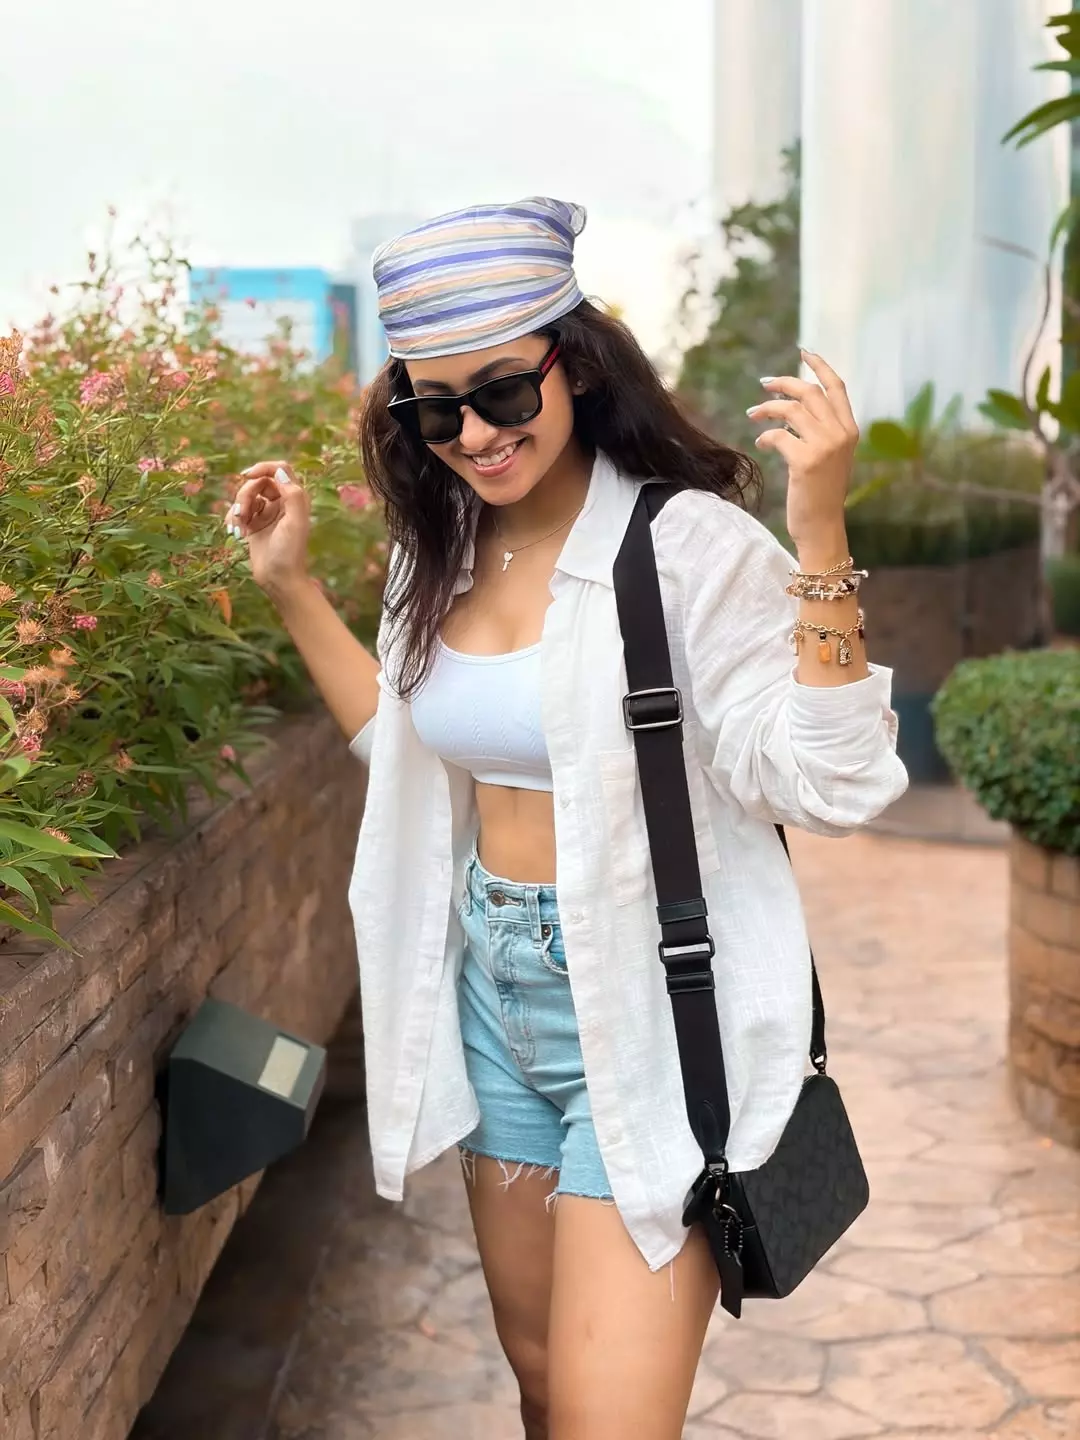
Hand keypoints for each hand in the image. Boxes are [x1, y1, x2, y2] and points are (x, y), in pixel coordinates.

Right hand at [226, 461, 312, 599]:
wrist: (278, 579)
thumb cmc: (289, 552)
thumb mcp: (295, 522)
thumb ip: (292, 494)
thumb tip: (279, 471)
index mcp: (295, 498)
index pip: (280, 470)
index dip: (263, 468)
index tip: (246, 476)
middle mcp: (282, 502)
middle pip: (258, 482)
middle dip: (246, 494)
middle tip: (243, 514)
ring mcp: (267, 513)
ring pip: (247, 495)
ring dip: (238, 507)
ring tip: (240, 527)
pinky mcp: (254, 524)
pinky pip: (239, 510)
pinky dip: (234, 517)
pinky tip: (236, 532)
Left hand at [746, 351, 858, 553]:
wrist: (822, 527)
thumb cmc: (821, 493)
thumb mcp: (830, 457)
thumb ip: (821, 430)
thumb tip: (793, 407)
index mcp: (850, 430)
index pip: (837, 387)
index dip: (820, 366)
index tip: (803, 352)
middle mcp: (841, 434)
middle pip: (809, 392)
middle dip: (783, 383)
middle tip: (763, 384)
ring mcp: (825, 446)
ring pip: (791, 409)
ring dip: (767, 408)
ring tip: (753, 415)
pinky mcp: (806, 461)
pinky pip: (778, 435)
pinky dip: (765, 436)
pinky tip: (761, 443)